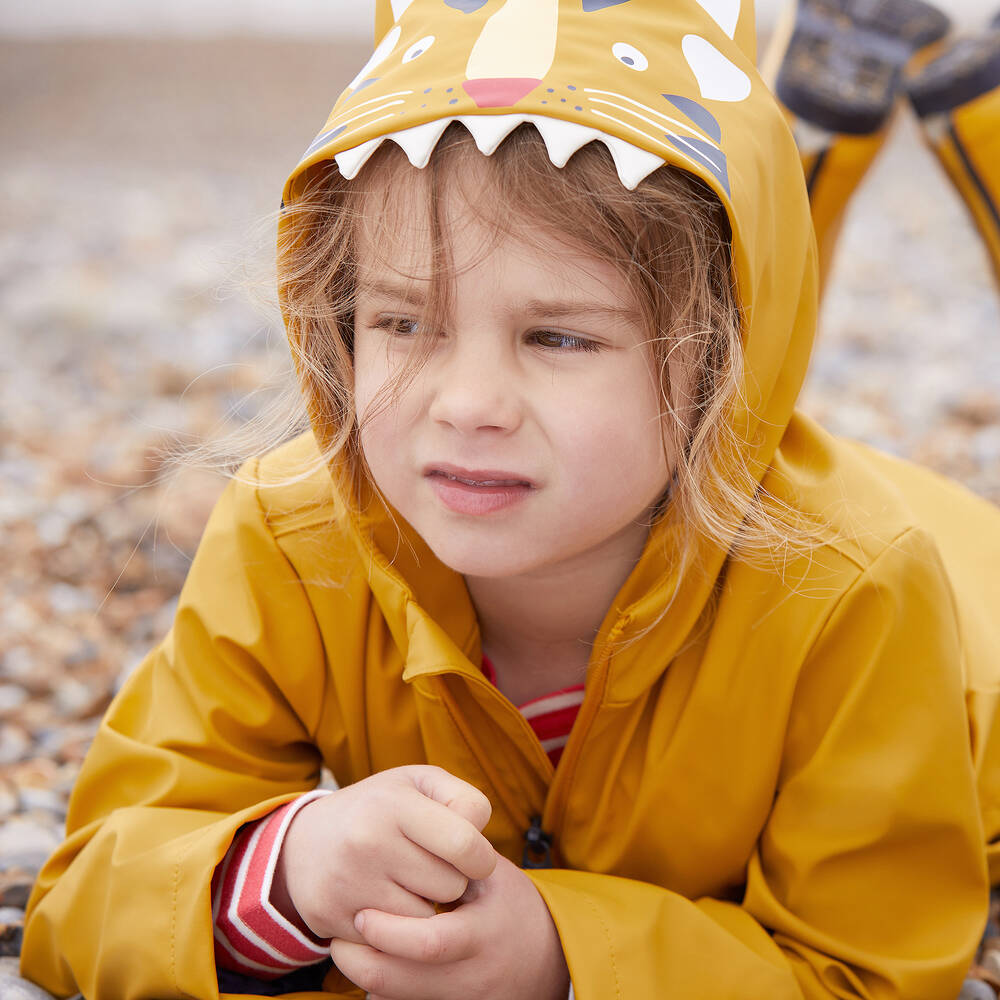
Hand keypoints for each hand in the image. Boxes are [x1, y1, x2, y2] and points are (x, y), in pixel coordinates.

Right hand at [272, 765, 496, 942]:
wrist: (303, 842)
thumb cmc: (379, 809)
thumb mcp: (418, 783)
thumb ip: (463, 800)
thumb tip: (480, 839)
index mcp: (394, 803)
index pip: (465, 844)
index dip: (480, 856)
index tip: (472, 857)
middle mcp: (368, 841)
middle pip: (450, 886)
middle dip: (450, 880)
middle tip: (428, 866)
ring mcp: (348, 882)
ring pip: (425, 920)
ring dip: (424, 906)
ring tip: (405, 882)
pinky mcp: (332, 918)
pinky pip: (393, 942)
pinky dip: (396, 928)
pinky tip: (382, 903)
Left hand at [330, 852, 570, 999]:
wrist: (549, 959)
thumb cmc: (513, 906)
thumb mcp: (494, 877)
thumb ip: (455, 863)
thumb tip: (403, 844)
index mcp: (484, 934)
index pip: (429, 942)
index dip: (389, 930)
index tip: (362, 912)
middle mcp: (472, 976)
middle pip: (400, 982)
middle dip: (360, 961)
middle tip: (339, 937)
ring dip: (365, 977)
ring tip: (345, 949)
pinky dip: (383, 991)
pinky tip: (374, 966)